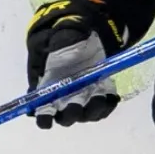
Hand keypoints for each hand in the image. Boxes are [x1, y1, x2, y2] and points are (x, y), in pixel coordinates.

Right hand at [26, 0, 126, 128]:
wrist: (84, 35)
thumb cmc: (63, 40)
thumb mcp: (55, 42)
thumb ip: (51, 53)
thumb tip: (47, 64)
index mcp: (48, 90)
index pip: (42, 112)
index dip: (44, 117)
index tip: (48, 118)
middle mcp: (65, 99)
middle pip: (66, 117)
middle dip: (71, 113)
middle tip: (77, 105)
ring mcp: (84, 98)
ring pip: (87, 114)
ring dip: (93, 109)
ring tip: (100, 97)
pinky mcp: (100, 94)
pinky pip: (104, 107)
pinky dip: (108, 104)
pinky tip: (112, 96)